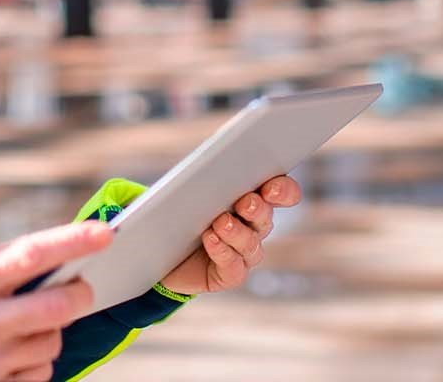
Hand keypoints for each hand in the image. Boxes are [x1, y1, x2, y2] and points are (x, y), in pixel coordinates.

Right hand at [0, 221, 110, 380]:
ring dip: (52, 331)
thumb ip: (2, 260)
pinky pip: (43, 371)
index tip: (103, 233)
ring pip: (53, 341)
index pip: (29, 255)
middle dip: (79, 295)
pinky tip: (14, 352)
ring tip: (27, 325)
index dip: (71, 242)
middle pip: (55, 307)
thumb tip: (61, 251)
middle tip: (81, 289)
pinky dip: (37, 360)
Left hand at [159, 174, 300, 294]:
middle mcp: (254, 226)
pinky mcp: (230, 274)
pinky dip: (222, 251)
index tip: (271, 186)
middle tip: (246, 202)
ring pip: (250, 243)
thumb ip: (205, 179)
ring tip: (221, 222)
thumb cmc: (178, 213)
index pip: (281, 192)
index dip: (283, 190)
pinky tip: (211, 240)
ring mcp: (244, 253)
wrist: (159, 252)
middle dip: (258, 209)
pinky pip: (233, 266)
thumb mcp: (189, 190)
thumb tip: (207, 167)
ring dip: (237, 232)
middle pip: (265, 216)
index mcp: (252, 198)